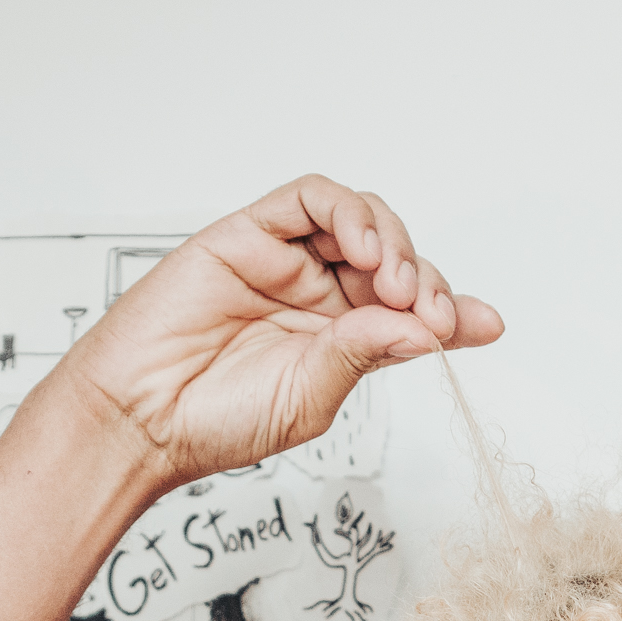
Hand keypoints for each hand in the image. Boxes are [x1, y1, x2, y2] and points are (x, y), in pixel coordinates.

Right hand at [61, 176, 501, 488]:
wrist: (141, 416)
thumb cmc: (216, 421)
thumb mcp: (315, 397)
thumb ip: (369, 352)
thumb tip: (436, 328)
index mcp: (343, 341)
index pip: (411, 310)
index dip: (450, 309)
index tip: (480, 324)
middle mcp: (319, 297)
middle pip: (395, 258)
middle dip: (423, 278)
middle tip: (425, 310)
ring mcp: (286, 262)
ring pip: (360, 220)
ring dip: (391, 240)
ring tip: (390, 280)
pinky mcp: (250, 234)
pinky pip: (309, 199)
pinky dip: (346, 212)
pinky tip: (360, 247)